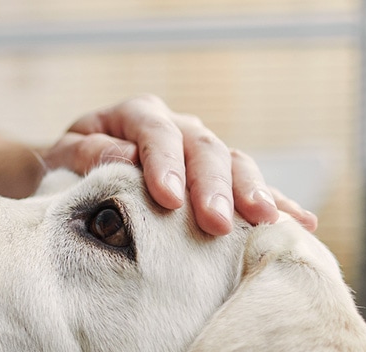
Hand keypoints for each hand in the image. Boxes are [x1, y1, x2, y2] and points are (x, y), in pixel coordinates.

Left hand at [42, 95, 316, 234]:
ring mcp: (202, 152)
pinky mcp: (219, 180)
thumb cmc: (66, 169)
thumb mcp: (63, 159)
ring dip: (252, 194)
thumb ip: (87, 156)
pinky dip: (278, 204)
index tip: (168, 199)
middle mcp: (177, 127)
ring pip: (236, 164)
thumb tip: (123, 159)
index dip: (164, 164)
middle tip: (216, 223)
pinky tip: (302, 224)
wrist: (73, 177)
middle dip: (213, 187)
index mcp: (136, 115)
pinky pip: (253, 188)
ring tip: (265, 222)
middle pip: (204, 149)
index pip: (156, 133)